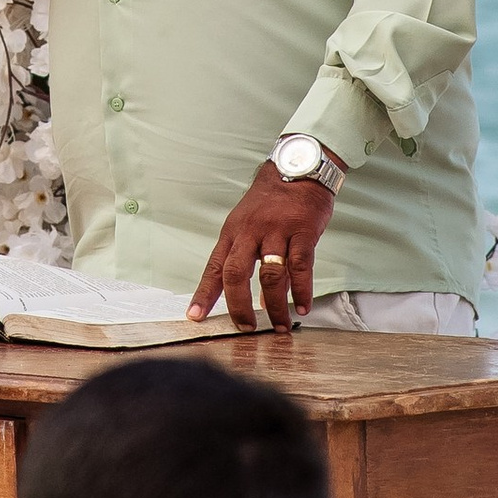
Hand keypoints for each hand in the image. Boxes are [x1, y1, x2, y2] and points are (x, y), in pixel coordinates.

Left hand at [190, 163, 336, 332]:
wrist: (298, 169)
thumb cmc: (272, 201)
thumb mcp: (249, 223)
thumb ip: (248, 257)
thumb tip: (252, 298)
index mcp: (233, 232)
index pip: (214, 267)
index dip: (204, 293)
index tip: (195, 316)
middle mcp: (251, 232)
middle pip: (236, 273)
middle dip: (238, 305)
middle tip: (246, 328)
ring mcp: (277, 231)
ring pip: (270, 274)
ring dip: (274, 305)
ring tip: (281, 325)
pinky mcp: (302, 231)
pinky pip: (300, 267)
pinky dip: (301, 291)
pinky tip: (302, 307)